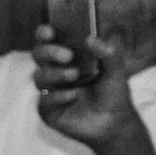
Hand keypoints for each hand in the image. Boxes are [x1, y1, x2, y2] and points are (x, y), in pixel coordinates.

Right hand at [33, 26, 145, 151]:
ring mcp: (50, 91)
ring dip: (56, 74)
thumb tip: (90, 39)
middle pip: (38, 55)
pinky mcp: (48, 110)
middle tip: (68, 56)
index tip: (49, 31)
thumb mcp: (117, 71)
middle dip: (50, 52)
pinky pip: (44, 100)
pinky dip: (58, 96)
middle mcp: (55, 71)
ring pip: (39, 76)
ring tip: (75, 76)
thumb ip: (108, 53)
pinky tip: (73, 96)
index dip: (44, 33)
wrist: (114, 123)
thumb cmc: (113, 93)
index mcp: (67, 57)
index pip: (48, 40)